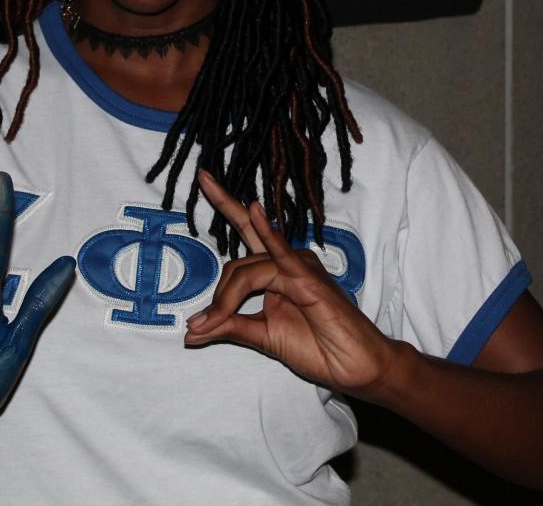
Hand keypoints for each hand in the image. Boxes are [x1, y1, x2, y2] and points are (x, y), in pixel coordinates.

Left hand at [184, 170, 396, 394]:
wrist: (352, 366)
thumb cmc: (317, 349)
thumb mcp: (262, 337)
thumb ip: (229, 327)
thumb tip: (190, 332)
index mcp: (276, 270)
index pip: (245, 232)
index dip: (224, 203)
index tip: (203, 177)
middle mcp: (287, 262)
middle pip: (237, 266)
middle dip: (217, 298)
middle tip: (200, 326)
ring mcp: (299, 267)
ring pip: (247, 272)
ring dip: (225, 301)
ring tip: (209, 325)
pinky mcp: (308, 278)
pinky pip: (282, 254)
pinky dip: (268, 233)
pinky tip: (256, 212)